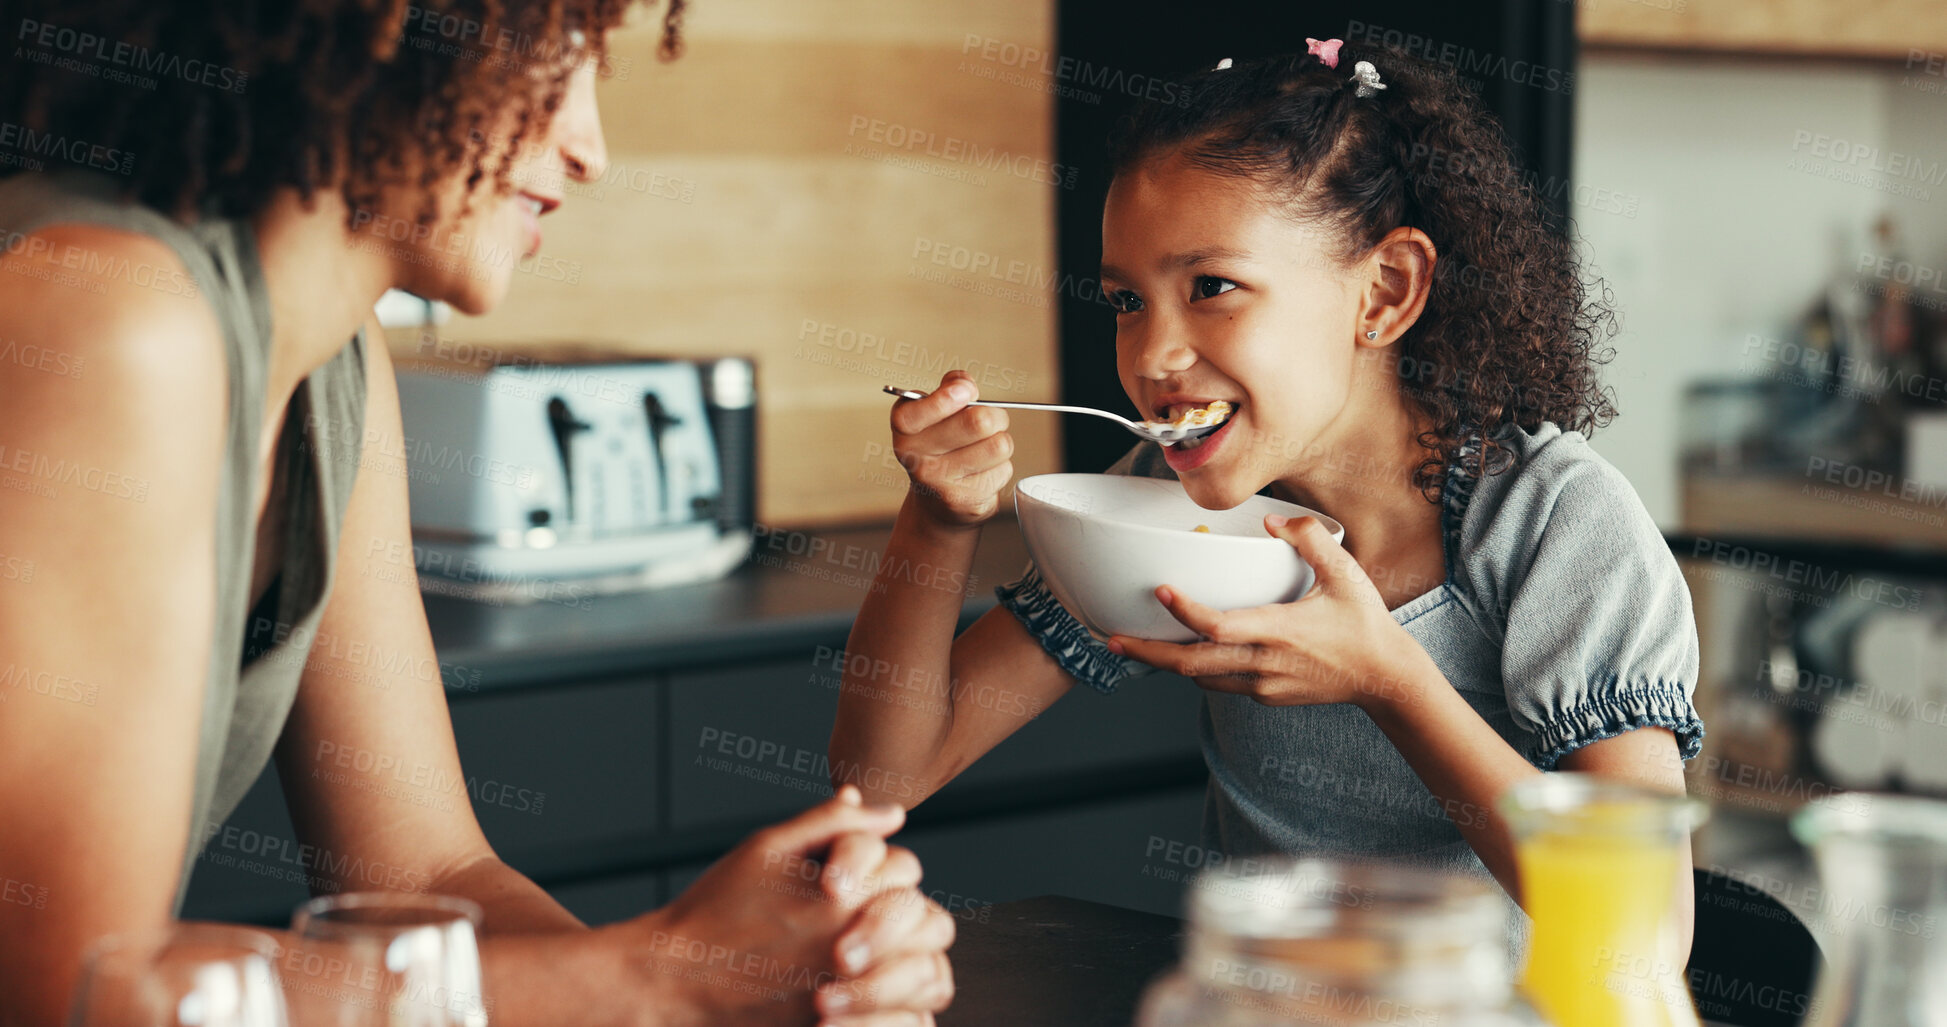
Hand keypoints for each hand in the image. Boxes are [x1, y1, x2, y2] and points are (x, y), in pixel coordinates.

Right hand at [615, 786, 953, 1025]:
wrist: (672, 980)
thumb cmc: (715, 909)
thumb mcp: (767, 848)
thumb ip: (832, 821)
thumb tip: (889, 811)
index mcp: (840, 893)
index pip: (905, 869)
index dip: (884, 867)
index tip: (854, 878)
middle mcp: (853, 942)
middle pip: (924, 919)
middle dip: (901, 912)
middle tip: (866, 914)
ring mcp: (849, 991)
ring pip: (919, 971)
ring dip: (903, 957)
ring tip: (866, 952)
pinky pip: (899, 1018)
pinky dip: (890, 1003)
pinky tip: (856, 986)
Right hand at [890, 370, 1013, 528]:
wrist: (936, 503)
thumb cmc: (941, 448)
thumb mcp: (936, 412)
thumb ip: (950, 387)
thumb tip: (962, 383)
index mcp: (905, 428)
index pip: (925, 408)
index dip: (950, 397)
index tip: (966, 392)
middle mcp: (915, 456)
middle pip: (978, 422)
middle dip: (995, 417)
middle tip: (989, 422)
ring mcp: (938, 482)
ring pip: (999, 445)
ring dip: (1000, 443)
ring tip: (984, 450)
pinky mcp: (964, 501)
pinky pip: (1003, 470)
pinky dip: (1000, 468)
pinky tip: (981, 473)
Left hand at [1107, 516, 1430, 709]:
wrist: (1385, 678)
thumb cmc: (1364, 623)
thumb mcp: (1344, 573)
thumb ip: (1308, 539)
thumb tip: (1272, 520)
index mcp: (1279, 630)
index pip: (1219, 626)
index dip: (1185, 611)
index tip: (1160, 590)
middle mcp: (1263, 662)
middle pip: (1191, 664)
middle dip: (1148, 652)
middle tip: (1112, 640)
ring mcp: (1262, 685)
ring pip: (1200, 677)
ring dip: (1168, 662)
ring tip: (1136, 644)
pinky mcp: (1265, 696)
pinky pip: (1219, 683)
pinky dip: (1197, 669)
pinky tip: (1184, 651)